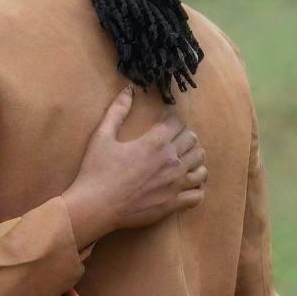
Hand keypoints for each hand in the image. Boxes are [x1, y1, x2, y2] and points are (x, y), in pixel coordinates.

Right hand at [62, 84, 208, 248]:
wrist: (95, 207)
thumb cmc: (96, 171)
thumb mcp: (102, 136)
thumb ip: (117, 111)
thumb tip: (128, 89)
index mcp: (155, 142)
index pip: (178, 123)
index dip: (172, 121)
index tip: (164, 125)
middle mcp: (171, 161)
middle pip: (193, 141)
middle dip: (185, 139)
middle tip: (173, 144)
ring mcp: (175, 184)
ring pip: (201, 167)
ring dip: (194, 162)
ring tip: (183, 164)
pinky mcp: (173, 204)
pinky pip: (198, 195)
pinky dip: (196, 190)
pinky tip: (186, 187)